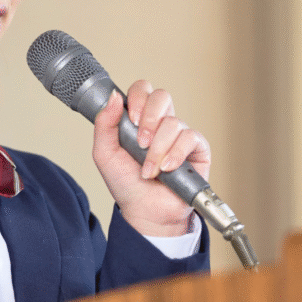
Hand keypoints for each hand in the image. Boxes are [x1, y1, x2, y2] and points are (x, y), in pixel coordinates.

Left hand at [91, 80, 210, 236]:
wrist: (145, 212)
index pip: (142, 90)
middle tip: (140, 142)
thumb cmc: (126, 183)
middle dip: (149, 118)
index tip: (130, 119)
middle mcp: (160, 123)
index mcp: (138, 119)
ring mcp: (179, 135)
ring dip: (157, 149)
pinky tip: (167, 168)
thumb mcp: (105, 153)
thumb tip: (113, 96)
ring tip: (150, 169)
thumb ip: (104, 124)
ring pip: (173, 122)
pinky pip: (191, 137)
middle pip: (162, 96)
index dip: (137, 98)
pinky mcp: (197, 149)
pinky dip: (176, 154)